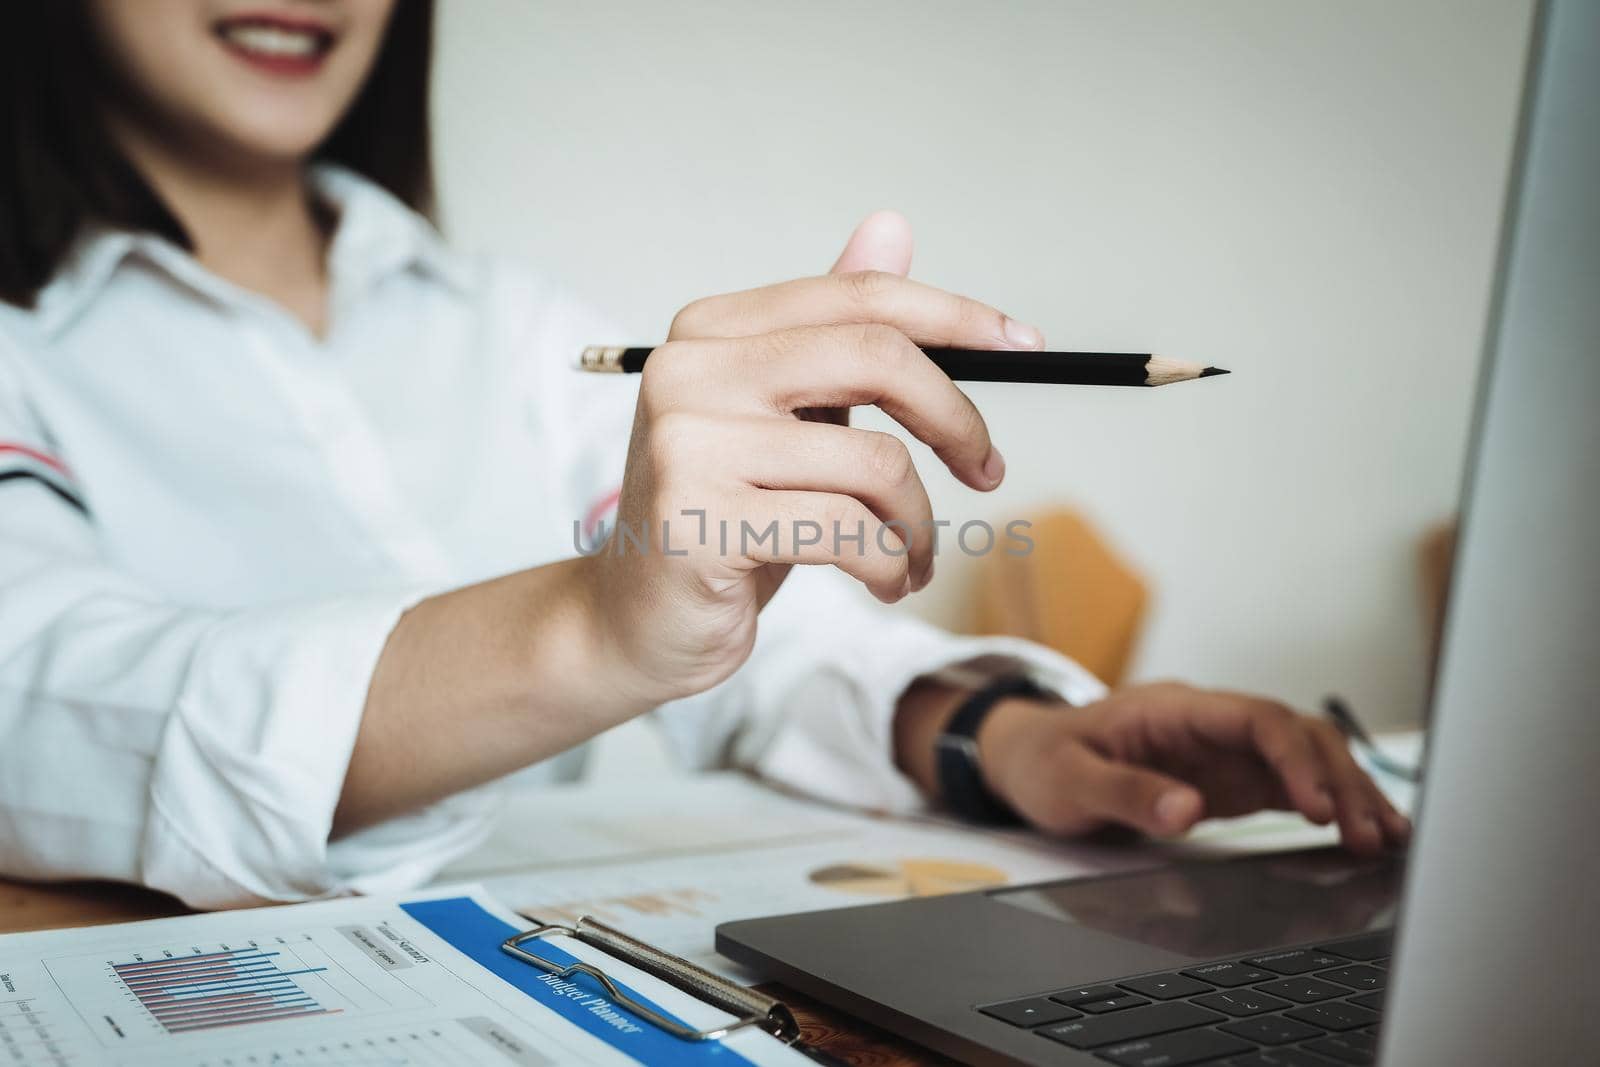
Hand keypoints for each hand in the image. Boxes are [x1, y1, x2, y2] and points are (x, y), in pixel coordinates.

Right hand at [584, 213, 1045, 703]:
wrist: (636, 622)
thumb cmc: (725, 517)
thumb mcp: (785, 419)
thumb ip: (834, 331)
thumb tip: (891, 227)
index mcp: (712, 330)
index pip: (859, 297)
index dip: (955, 316)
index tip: (1027, 347)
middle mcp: (691, 370)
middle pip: (875, 357)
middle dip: (956, 418)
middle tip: (987, 470)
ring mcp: (688, 444)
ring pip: (874, 463)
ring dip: (919, 525)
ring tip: (913, 558)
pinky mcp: (697, 520)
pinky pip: (848, 531)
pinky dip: (891, 565)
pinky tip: (884, 582)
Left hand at [976, 682, 1410, 853]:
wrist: (1027, 758)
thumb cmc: (1044, 760)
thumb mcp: (1069, 780)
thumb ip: (1125, 793)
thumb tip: (1186, 811)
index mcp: (1173, 709)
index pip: (1254, 718)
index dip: (1293, 757)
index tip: (1318, 805)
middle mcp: (1209, 724)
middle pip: (1295, 735)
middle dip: (1338, 780)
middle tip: (1368, 834)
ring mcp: (1224, 752)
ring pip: (1305, 758)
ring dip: (1347, 792)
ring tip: (1386, 838)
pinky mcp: (1229, 781)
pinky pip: (1292, 787)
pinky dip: (1331, 807)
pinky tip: (1365, 833)